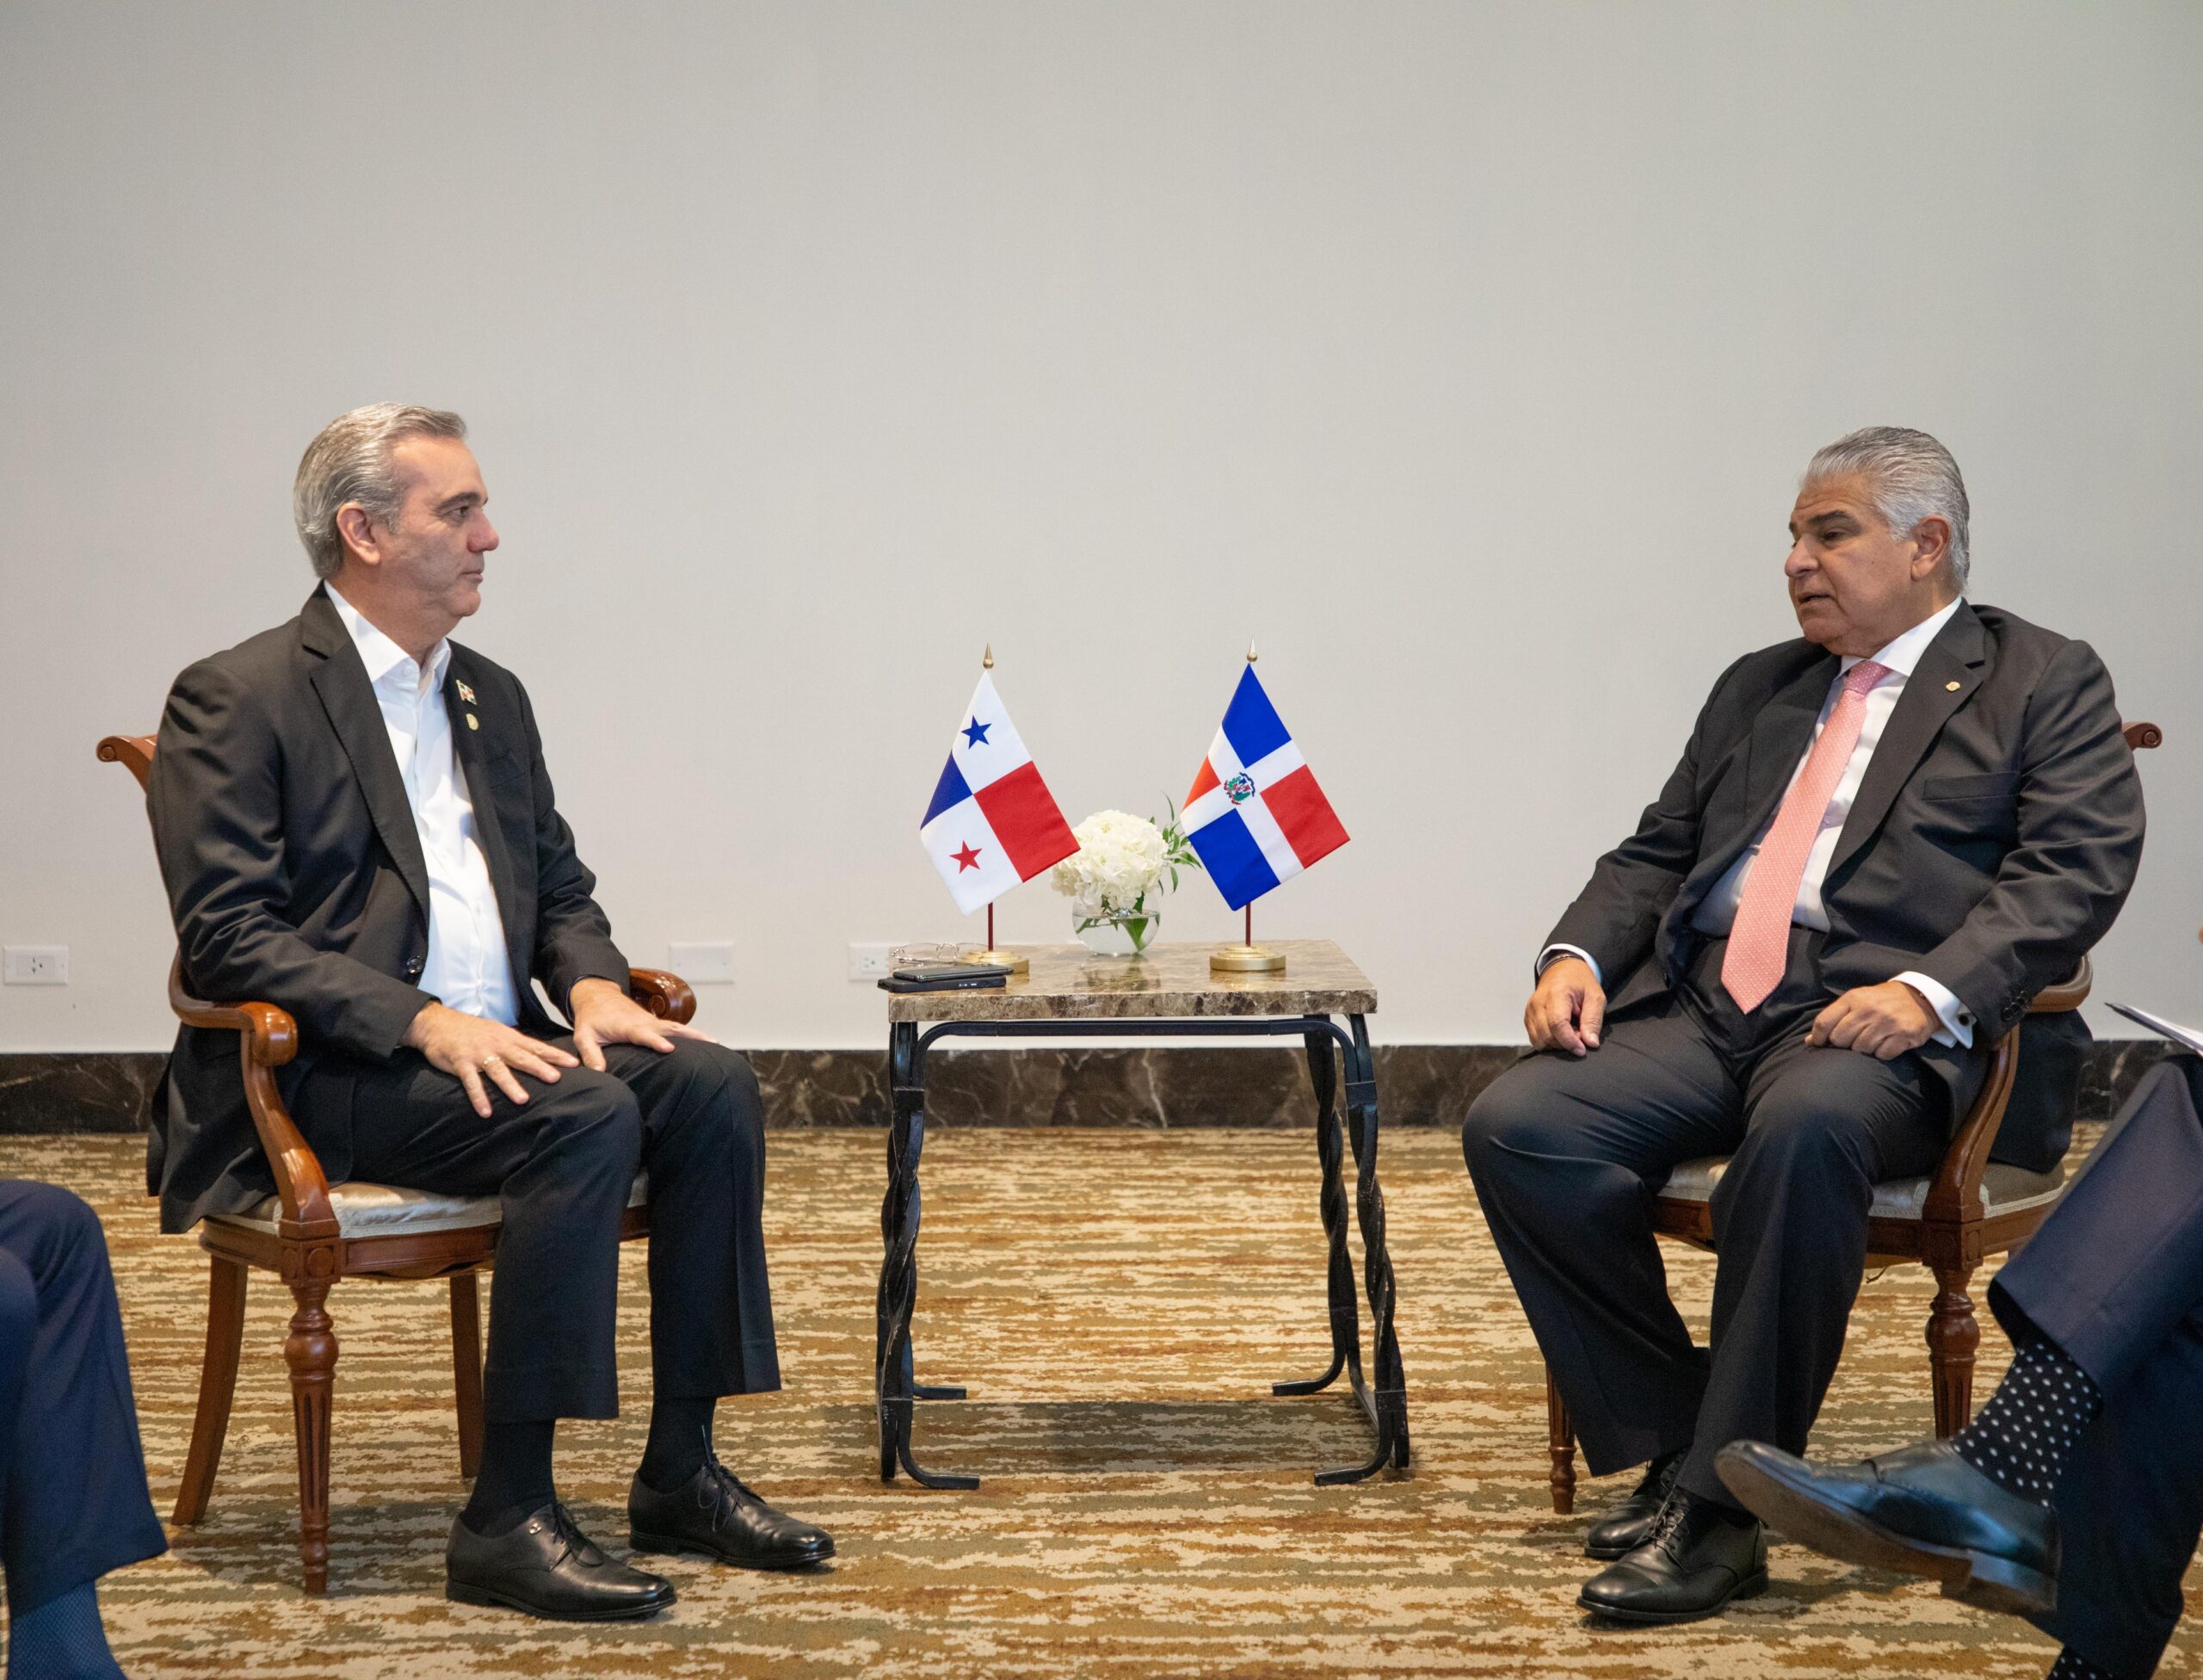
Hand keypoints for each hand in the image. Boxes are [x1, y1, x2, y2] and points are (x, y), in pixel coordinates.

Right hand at [403, 1002, 578, 1117]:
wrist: (438, 1023)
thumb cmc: (472, 1031)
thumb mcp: (498, 1033)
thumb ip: (517, 1046)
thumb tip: (540, 1057)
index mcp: (508, 1037)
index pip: (536, 1046)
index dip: (554, 1055)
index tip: (574, 1064)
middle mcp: (496, 1044)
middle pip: (521, 1057)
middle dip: (539, 1067)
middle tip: (556, 1079)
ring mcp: (478, 1053)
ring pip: (497, 1070)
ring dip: (510, 1085)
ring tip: (523, 1099)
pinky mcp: (461, 1063)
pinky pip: (470, 1082)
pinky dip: (478, 1097)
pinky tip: (486, 1112)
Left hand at [568, 976, 716, 1071]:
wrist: (597, 995)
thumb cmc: (591, 1017)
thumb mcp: (583, 1035)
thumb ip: (591, 1054)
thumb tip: (599, 1073)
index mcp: (627, 1026)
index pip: (644, 1034)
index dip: (656, 1041)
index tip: (669, 1049)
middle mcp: (644, 1022)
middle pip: (671, 1028)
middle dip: (691, 1035)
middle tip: (711, 1042)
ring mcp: (651, 1021)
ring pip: (677, 1027)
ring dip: (696, 1034)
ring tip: (716, 1043)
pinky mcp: (654, 1023)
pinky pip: (674, 1028)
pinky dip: (690, 1034)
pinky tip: (704, 1042)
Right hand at [1526, 956, 1605, 1056]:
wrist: (1562, 969)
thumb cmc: (1580, 982)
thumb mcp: (1595, 997)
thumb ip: (1593, 1020)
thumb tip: (1590, 1043)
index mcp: (1556, 993)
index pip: (1557, 1024)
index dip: (1569, 1041)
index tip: (1582, 1049)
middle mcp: (1538, 1002)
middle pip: (1547, 1035)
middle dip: (1565, 1043)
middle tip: (1580, 1036)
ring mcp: (1530, 1010)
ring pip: (1539, 1040)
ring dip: (1556, 1044)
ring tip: (1570, 1033)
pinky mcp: (1527, 1017)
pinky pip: (1535, 1038)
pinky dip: (1549, 1041)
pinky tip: (1560, 1033)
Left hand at [1807, 981, 1939, 1059]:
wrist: (1920, 998)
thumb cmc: (1881, 1001)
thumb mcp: (1857, 1000)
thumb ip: (1834, 1017)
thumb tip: (1810, 1040)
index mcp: (1853, 998)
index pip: (1824, 1022)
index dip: (1818, 1038)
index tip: (1819, 1044)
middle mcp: (1869, 1010)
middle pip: (1840, 1039)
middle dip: (1842, 1044)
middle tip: (1852, 1040)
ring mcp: (1887, 1023)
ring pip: (1860, 1049)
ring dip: (1863, 1049)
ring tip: (1871, 1040)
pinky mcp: (1903, 1036)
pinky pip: (1881, 1055)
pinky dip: (1881, 1053)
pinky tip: (1885, 1044)